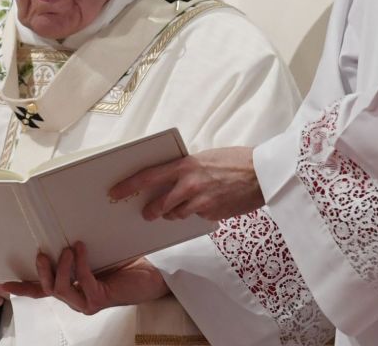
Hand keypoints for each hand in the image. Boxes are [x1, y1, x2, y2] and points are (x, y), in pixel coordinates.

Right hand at [4, 243, 168, 314]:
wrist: (152, 276)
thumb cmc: (125, 263)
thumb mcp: (94, 252)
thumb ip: (76, 247)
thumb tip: (62, 226)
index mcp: (71, 287)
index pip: (42, 289)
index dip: (23, 287)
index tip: (4, 283)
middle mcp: (75, 297)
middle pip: (46, 289)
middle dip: (40, 271)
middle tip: (41, 253)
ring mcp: (85, 301)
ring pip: (60, 289)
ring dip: (61, 267)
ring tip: (67, 248)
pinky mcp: (99, 299)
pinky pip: (82, 282)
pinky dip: (79, 263)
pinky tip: (82, 249)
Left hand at [108, 147, 262, 220]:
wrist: (262, 173)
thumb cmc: (234, 161)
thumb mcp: (204, 158)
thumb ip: (185, 169)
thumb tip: (169, 179)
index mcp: (184, 166)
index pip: (148, 176)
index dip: (128, 186)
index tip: (115, 192)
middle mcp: (189, 185)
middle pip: (159, 205)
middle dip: (151, 211)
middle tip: (148, 212)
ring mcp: (200, 202)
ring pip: (176, 215)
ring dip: (175, 213)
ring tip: (183, 205)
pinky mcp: (212, 214)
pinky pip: (196, 217)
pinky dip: (198, 213)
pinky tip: (209, 203)